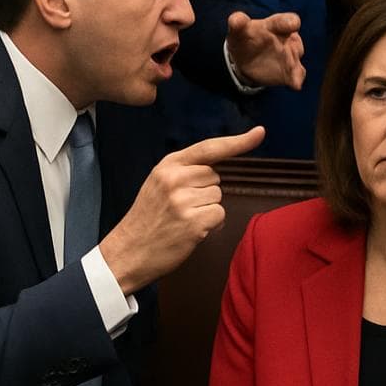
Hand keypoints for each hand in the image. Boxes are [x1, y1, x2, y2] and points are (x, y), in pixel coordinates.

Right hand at [101, 126, 265, 292]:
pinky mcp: (193, 222)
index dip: (237, 141)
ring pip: (218, 197)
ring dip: (207, 211)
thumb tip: (215, 171)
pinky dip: (210, 225)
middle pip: (215, 178)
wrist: (125, 253)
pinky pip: (219, 215)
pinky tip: (189, 232)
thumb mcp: (158, 184)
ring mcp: (183, 200)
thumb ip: (183, 172)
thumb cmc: (147, 220)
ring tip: (181, 221)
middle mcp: (176, 178)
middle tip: (179, 209)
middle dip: (204, 193)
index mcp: (168, 165)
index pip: (209, 148)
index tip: (260, 133)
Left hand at [226, 11, 304, 89]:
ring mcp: (290, 56)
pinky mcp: (290, 71)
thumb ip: (237, 23)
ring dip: (295, 62)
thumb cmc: (245, 39)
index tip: (293, 24)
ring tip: (292, 67)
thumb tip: (236, 20)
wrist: (245, 59)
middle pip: (295, 42)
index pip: (286, 21)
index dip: (289, 22)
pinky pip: (297, 75)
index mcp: (276, 25)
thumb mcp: (238, 31)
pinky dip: (297, 79)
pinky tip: (295, 84)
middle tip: (292, 49)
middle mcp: (287, 39)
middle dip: (295, 45)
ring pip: (297, 58)